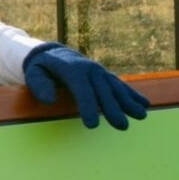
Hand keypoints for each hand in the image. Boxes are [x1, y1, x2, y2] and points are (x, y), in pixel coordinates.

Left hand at [23, 43, 150, 129]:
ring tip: (141, 116)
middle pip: (103, 91)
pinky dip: (132, 94)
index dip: (88, 108)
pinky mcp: (105, 75)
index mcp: (72, 70)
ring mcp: (100, 72)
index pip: (82, 91)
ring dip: (129, 102)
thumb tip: (48, 100)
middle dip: (113, 109)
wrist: (53, 53)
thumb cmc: (41, 67)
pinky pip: (120, 85)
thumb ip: (39, 85)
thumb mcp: (34, 73)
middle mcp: (90, 69)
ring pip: (116, 88)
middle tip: (122, 127)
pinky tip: (144, 104)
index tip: (92, 125)